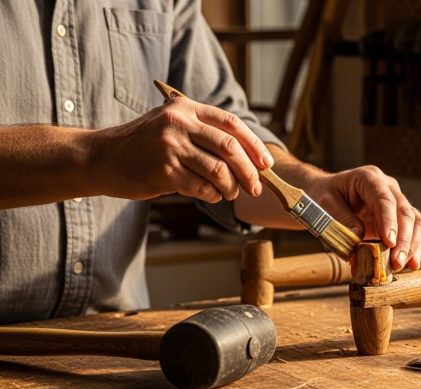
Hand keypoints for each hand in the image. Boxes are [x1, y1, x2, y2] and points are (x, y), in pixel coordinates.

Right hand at [90, 97, 272, 202]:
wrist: (101, 158)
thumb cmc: (142, 145)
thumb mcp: (170, 124)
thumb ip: (202, 131)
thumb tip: (247, 154)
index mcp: (185, 108)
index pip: (231, 124)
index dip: (254, 144)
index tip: (266, 163)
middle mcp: (178, 123)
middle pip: (230, 148)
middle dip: (249, 171)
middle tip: (256, 187)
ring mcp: (170, 147)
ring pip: (218, 170)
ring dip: (231, 187)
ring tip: (230, 193)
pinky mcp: (164, 172)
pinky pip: (202, 187)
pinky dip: (213, 195)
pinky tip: (211, 196)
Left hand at [306, 165, 420, 271]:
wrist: (328, 195)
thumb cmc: (324, 197)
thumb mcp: (324, 205)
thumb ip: (341, 220)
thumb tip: (359, 240)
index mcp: (369, 178)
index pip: (385, 199)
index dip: (389, 221)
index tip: (389, 242)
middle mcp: (388, 187)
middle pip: (404, 212)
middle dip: (403, 240)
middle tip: (396, 262)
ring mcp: (396, 202)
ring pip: (415, 221)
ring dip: (411, 245)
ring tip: (400, 266)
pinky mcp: (398, 218)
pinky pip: (413, 231)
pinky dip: (414, 248)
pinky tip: (412, 264)